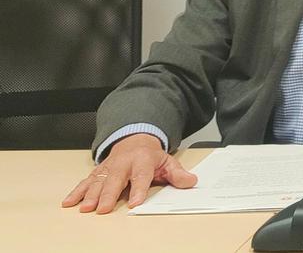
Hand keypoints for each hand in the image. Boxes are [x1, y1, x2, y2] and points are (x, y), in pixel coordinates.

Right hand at [62, 133, 196, 213]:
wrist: (134, 138)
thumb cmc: (150, 155)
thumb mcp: (168, 161)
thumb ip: (178, 174)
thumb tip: (191, 181)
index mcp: (143, 161)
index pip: (141, 176)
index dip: (139, 189)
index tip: (136, 203)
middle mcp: (123, 163)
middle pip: (115, 180)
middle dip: (108, 194)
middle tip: (102, 209)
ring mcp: (109, 167)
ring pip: (98, 181)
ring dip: (90, 195)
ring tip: (85, 208)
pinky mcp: (98, 171)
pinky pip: (85, 181)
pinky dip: (76, 191)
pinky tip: (69, 202)